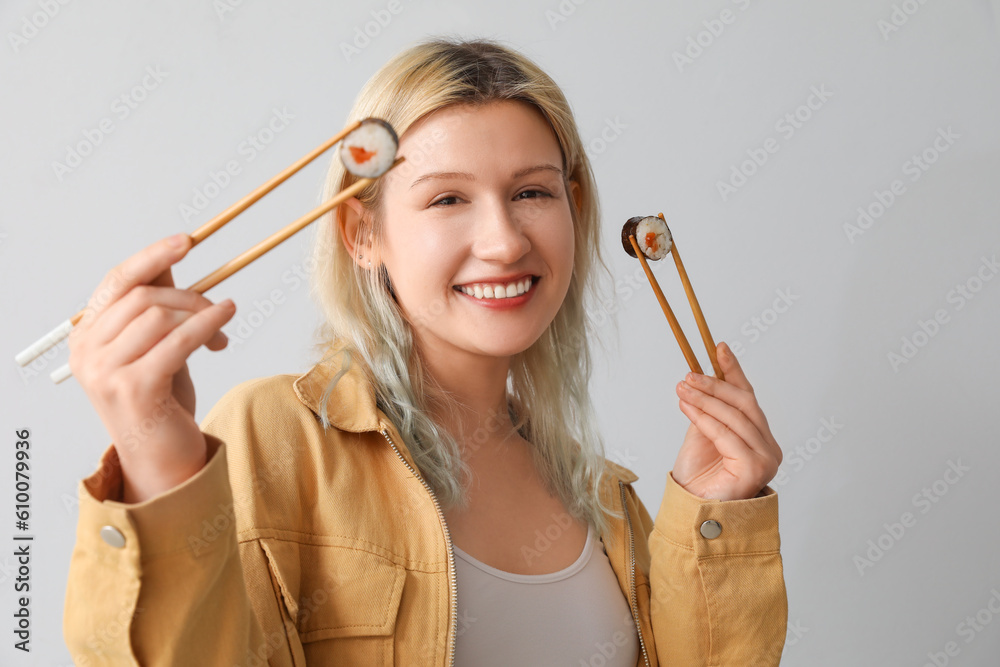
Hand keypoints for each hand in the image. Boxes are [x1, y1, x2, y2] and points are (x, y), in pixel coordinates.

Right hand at [68, 233, 236, 502]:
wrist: (164, 461)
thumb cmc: (162, 402)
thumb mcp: (157, 347)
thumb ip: (155, 309)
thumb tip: (169, 260)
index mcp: (86, 337)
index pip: (116, 281)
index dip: (151, 257)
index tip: (187, 241)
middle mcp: (87, 352)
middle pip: (143, 296)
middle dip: (190, 296)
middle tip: (221, 309)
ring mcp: (105, 372)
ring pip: (160, 316)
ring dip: (202, 317)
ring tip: (222, 335)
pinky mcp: (133, 389)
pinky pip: (177, 341)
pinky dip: (206, 325)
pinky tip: (225, 323)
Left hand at [671, 341, 782, 500]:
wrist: (691, 509)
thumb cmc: (698, 477)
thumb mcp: (703, 433)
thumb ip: (710, 409)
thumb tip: (702, 377)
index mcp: (760, 437)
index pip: (747, 397)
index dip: (733, 371)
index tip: (718, 347)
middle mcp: (769, 447)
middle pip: (745, 404)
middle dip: (715, 385)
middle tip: (689, 375)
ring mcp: (766, 459)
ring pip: (735, 417)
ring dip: (706, 399)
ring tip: (682, 388)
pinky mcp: (755, 469)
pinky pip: (727, 435)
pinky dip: (705, 418)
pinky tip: (687, 407)